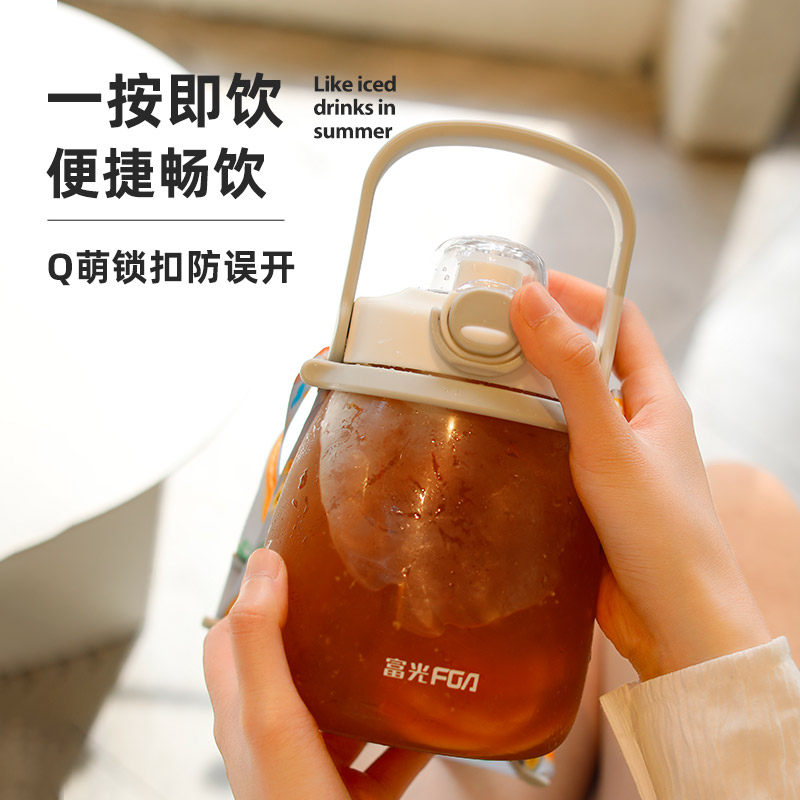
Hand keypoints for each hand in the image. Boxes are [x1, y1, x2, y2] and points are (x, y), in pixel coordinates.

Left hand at [204, 547, 430, 799]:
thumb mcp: (272, 724)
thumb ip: (260, 646)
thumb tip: (263, 565)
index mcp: (243, 717)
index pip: (231, 637)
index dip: (256, 595)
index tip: (299, 558)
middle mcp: (273, 741)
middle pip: (290, 666)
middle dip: (320, 628)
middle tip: (358, 594)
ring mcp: (313, 770)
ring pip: (337, 706)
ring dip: (365, 676)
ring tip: (398, 645)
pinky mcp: (351, 796)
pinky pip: (381, 755)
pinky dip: (405, 734)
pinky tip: (432, 720)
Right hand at [510, 273, 769, 680]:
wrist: (675, 622)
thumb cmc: (662, 535)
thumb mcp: (610, 442)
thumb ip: (572, 371)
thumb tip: (533, 301)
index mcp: (655, 399)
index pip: (622, 322)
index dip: (581, 295)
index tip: (529, 285)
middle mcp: (637, 425)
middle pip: (591, 361)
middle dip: (545, 339)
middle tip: (491, 332)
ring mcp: (614, 462)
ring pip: (568, 408)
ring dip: (531, 389)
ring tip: (481, 379)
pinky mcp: (590, 497)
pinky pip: (555, 451)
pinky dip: (526, 437)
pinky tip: (495, 442)